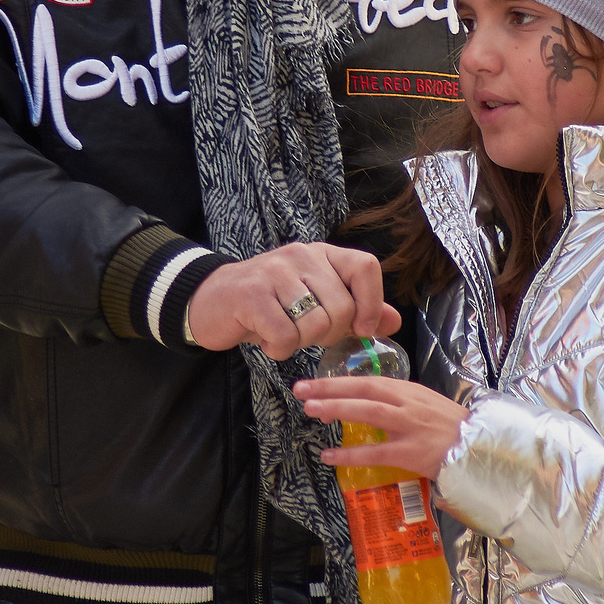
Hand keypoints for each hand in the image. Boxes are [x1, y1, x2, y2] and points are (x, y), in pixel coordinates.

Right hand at [185, 242, 401, 361]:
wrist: (210, 301)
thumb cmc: (269, 304)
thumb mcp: (315, 302)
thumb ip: (355, 309)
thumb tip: (394, 321)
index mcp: (322, 254)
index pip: (365, 267)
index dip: (370, 303)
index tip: (360, 329)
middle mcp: (301, 256)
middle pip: (341, 308)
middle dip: (327, 335)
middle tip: (302, 333)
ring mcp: (275, 272)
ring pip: (314, 325)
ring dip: (299, 343)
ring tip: (280, 332)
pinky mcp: (252, 295)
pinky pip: (285, 337)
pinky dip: (277, 349)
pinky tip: (265, 339)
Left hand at [294, 374, 470, 481]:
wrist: (482, 449)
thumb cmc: (451, 429)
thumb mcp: (425, 406)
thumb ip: (398, 402)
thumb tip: (365, 401)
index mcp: (409, 391)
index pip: (368, 381)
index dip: (339, 381)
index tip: (312, 382)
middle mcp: (408, 404)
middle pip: (364, 390)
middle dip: (330, 388)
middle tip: (301, 389)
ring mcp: (410, 427)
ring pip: (368, 413)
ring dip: (337, 409)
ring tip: (311, 411)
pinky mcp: (412, 452)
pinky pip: (375, 452)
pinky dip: (350, 454)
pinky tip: (329, 455)